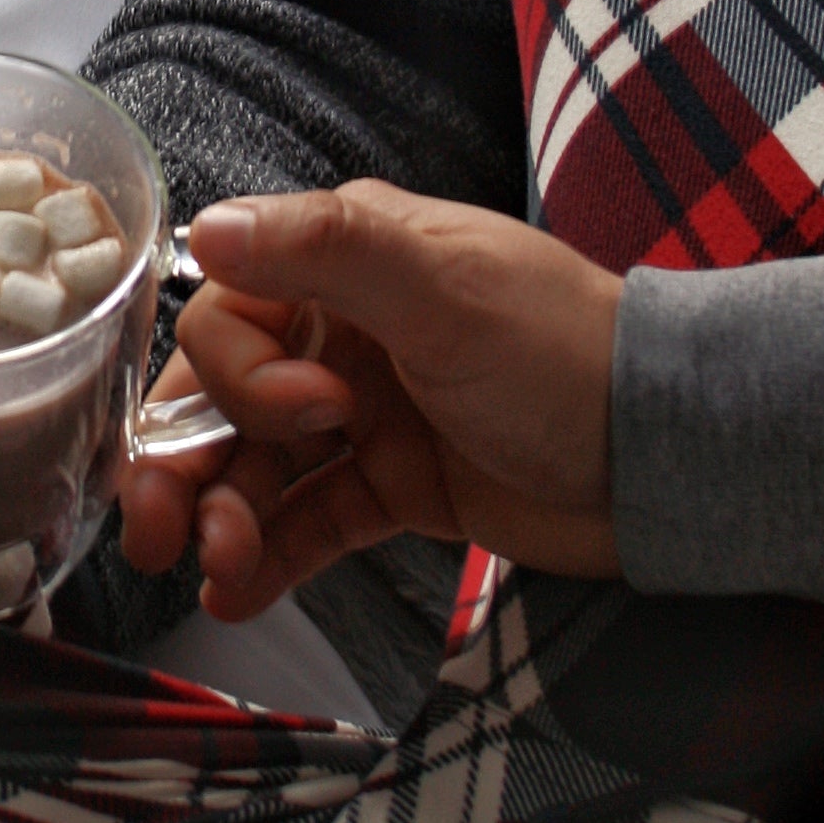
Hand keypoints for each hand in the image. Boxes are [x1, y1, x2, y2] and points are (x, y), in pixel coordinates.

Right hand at [117, 185, 625, 619]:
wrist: (665, 458)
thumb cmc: (563, 352)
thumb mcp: (444, 290)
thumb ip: (326, 252)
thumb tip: (207, 227)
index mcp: (348, 264)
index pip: (229, 315)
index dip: (242, 378)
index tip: (317, 416)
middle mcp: (344, 333)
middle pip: (221, 398)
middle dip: (185, 464)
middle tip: (158, 532)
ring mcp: (367, 415)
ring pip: (257, 468)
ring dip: (221, 517)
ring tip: (215, 571)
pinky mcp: (396, 487)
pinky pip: (309, 519)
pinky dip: (268, 557)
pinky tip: (234, 595)